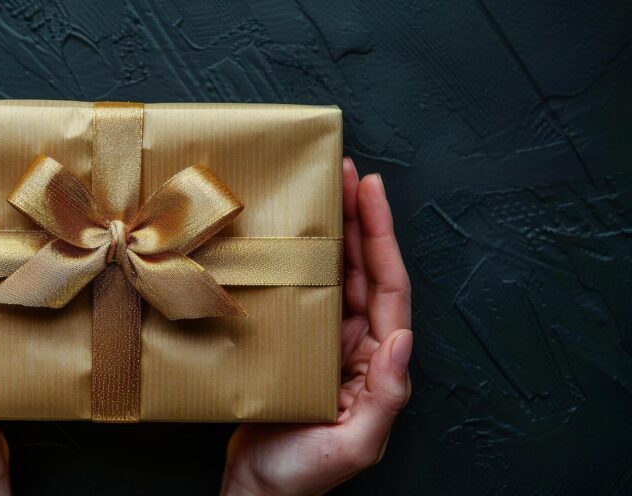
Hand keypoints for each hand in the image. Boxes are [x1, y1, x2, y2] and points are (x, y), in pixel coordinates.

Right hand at [221, 158, 412, 495]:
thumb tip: (404, 339)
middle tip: (343, 173)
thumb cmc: (302, 475)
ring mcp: (326, 345)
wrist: (256, 491)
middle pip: (363, 271)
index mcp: (377, 363)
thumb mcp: (353, 444)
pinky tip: (289, 242)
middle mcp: (356, 347)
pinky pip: (305, 296)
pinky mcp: (295, 348)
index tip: (370, 190)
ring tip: (322, 193)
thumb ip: (386, 395)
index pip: (388, 288)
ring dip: (333, 236)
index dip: (381, 237)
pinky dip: (301, 265)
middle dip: (358, 220)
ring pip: (335, 277)